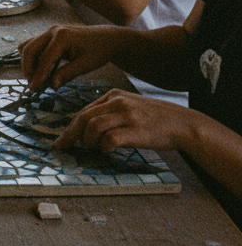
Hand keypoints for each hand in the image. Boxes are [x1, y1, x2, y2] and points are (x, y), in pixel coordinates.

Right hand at [19, 24, 120, 91]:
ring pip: (28, 45)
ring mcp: (49, 31)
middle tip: (32, 85)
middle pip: (30, 49)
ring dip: (28, 62)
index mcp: (62, 37)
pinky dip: (32, 57)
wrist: (106, 38)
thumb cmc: (98, 51)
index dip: (38, 75)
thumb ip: (67, 74)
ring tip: (34, 78)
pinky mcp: (49, 35)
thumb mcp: (85, 65)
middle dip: (28, 68)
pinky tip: (39, 69)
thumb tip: (51, 86)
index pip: (44, 58)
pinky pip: (33, 44)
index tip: (33, 89)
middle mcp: (52, 31)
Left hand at [55, 89, 190, 151]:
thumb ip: (111, 111)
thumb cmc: (155, 118)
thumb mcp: (130, 106)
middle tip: (63, 146)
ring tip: (93, 149)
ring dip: (88, 142)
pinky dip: (104, 147)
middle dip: (71, 134)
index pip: (85, 110)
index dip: (71, 126)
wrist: (183, 123)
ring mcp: (127, 115)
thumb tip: (89, 127)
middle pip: (84, 117)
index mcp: (113, 95)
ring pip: (93, 127)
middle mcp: (118, 102)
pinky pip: (110, 139)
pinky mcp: (135, 130)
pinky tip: (107, 150)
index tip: (63, 138)